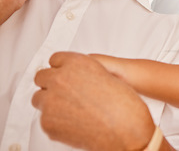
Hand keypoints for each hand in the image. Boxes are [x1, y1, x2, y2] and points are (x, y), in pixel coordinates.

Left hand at [32, 52, 155, 150]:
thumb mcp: (108, 78)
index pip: (55, 59)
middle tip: (63, 94)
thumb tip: (76, 80)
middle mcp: (61, 78)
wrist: (126, 131)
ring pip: (39, 98)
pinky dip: (56, 121)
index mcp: (77, 63)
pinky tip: (73, 123)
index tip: (60, 74)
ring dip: (50, 102)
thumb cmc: (123, 106)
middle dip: (50, 85)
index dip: (59, 69)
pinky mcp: (47, 121)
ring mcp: (51, 100)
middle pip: (42, 77)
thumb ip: (87, 75)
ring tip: (69, 110)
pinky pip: (45, 119)